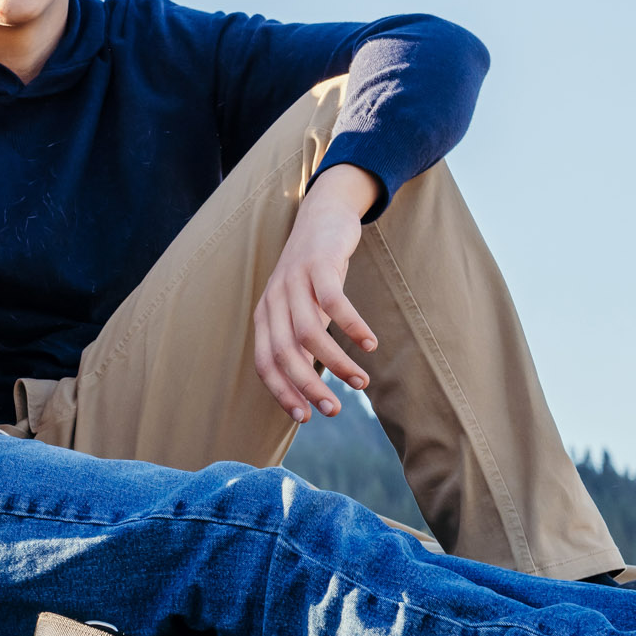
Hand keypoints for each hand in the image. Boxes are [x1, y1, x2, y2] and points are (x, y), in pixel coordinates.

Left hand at [252, 164, 379, 421]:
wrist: (322, 217)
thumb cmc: (313, 275)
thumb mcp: (300, 310)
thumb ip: (299, 344)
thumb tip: (308, 389)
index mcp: (265, 316)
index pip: (266, 363)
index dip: (282, 392)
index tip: (305, 418)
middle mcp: (274, 300)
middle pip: (286, 353)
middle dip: (309, 387)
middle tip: (334, 410)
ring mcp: (294, 280)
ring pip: (310, 332)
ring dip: (336, 362)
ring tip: (361, 381)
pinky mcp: (319, 264)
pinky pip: (334, 302)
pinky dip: (352, 326)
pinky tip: (370, 344)